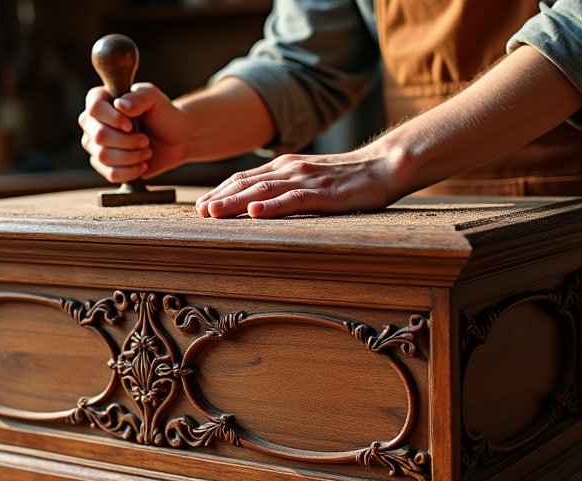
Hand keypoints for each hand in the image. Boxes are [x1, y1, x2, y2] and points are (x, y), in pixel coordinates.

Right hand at [78, 82, 188, 183]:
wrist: (175, 139)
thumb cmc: (163, 114)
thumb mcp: (155, 98)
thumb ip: (139, 96)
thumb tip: (120, 105)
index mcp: (102, 100)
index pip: (94, 107)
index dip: (112, 119)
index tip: (130, 125)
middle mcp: (94, 122)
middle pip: (99, 136)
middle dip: (127, 141)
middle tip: (145, 140)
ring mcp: (96, 146)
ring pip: (103, 157)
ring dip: (131, 156)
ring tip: (147, 151)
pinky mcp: (105, 166)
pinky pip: (111, 174)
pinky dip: (131, 171)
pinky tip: (142, 165)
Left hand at [196, 150, 397, 218]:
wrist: (384, 165)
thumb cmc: (347, 178)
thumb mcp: (309, 179)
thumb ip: (284, 187)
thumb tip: (257, 205)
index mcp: (284, 166)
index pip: (243, 178)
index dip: (220, 191)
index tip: (200, 207)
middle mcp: (290, 169)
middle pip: (246, 183)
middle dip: (219, 197)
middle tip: (197, 213)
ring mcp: (306, 179)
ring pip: (263, 190)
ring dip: (235, 202)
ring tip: (213, 213)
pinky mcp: (324, 193)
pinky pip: (294, 199)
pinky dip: (273, 206)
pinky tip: (255, 212)